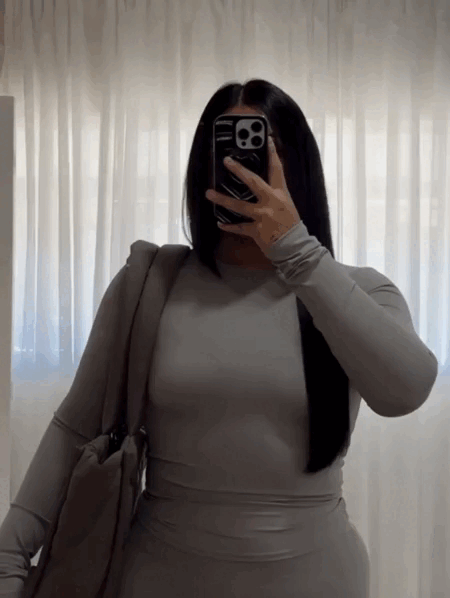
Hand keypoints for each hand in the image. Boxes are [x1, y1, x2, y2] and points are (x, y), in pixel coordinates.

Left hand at [205, 136, 301, 253]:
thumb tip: (261, 186)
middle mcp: (271, 201)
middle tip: (226, 161)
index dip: (272, 153)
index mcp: (281, 193)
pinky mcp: (256, 230)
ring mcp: (262, 216)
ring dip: (222, 199)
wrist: (295, 246)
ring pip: (239, 205)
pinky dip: (229, 226)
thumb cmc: (291, 225)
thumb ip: (275, 194)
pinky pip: (239, 227)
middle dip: (239, 170)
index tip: (266, 139)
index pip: (277, 169)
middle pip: (253, 182)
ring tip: (209, 193)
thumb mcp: (287, 205)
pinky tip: (220, 222)